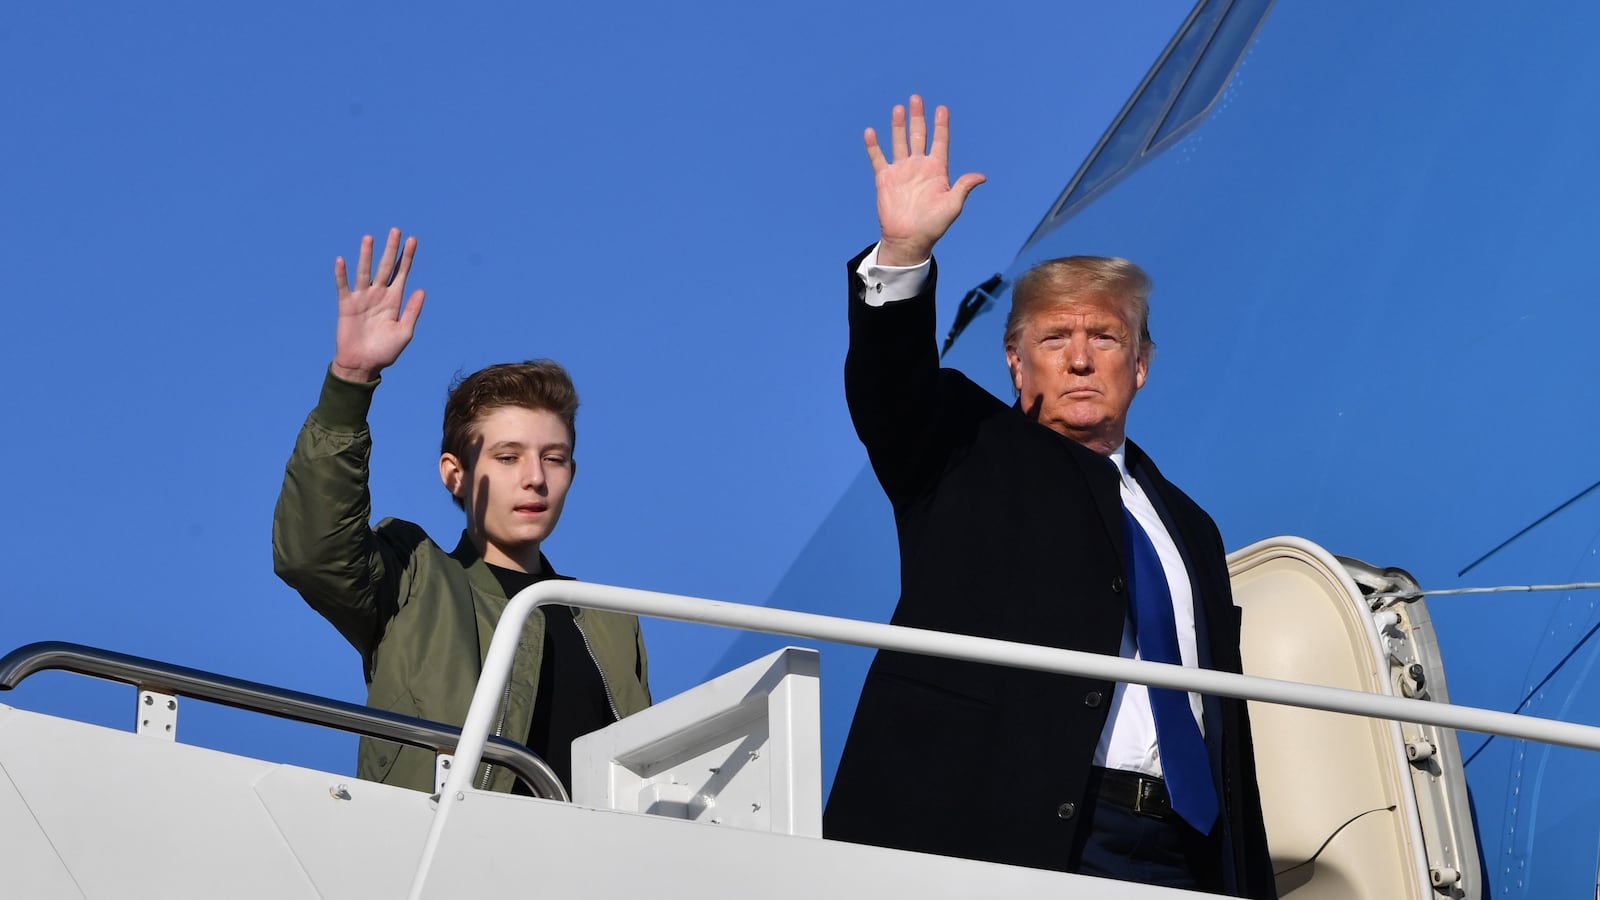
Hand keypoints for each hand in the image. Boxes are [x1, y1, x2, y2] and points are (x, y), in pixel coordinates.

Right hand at [330, 228, 424, 382]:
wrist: (362, 365)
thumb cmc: (385, 352)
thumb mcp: (404, 332)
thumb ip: (412, 311)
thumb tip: (421, 289)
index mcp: (394, 300)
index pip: (402, 273)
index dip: (407, 257)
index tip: (412, 240)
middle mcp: (378, 295)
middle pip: (385, 266)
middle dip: (391, 249)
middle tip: (396, 230)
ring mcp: (362, 298)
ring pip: (365, 271)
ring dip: (367, 255)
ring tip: (369, 238)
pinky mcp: (346, 305)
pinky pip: (343, 286)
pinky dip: (342, 274)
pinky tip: (342, 260)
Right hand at [865, 95, 985, 266]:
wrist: (909, 239)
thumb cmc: (933, 225)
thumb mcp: (953, 206)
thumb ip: (963, 187)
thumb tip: (981, 176)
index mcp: (936, 170)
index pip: (939, 141)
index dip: (941, 125)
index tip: (942, 108)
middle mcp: (918, 166)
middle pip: (918, 135)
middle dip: (918, 117)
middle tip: (916, 98)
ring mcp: (901, 170)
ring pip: (899, 141)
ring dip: (898, 125)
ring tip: (898, 108)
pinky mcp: (884, 178)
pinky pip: (878, 158)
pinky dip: (874, 146)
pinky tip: (871, 132)